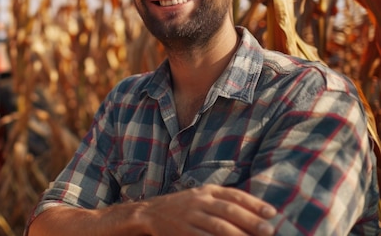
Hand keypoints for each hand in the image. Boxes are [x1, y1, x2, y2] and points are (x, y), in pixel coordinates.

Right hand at [135, 184, 275, 235]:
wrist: (151, 212)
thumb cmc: (185, 205)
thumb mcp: (202, 195)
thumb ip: (224, 199)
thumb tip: (257, 212)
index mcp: (207, 191)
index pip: (234, 195)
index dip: (254, 204)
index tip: (272, 213)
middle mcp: (199, 201)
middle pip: (228, 211)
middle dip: (250, 221)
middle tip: (269, 230)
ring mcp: (191, 217)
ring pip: (218, 226)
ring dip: (238, 235)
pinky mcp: (184, 232)